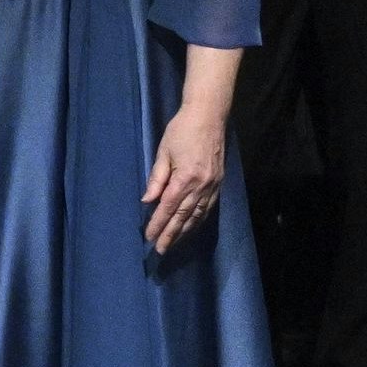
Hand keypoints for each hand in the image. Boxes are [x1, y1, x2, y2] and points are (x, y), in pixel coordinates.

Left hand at [141, 99, 227, 253]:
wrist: (209, 116)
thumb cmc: (182, 130)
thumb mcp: (164, 152)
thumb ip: (157, 179)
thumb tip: (148, 201)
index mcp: (185, 177)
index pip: (168, 207)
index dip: (158, 224)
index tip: (149, 236)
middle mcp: (201, 185)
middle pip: (183, 216)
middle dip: (171, 234)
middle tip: (160, 249)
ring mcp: (213, 185)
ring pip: (197, 215)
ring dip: (185, 231)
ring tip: (174, 243)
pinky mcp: (219, 182)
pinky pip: (208, 207)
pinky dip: (198, 220)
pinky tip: (191, 226)